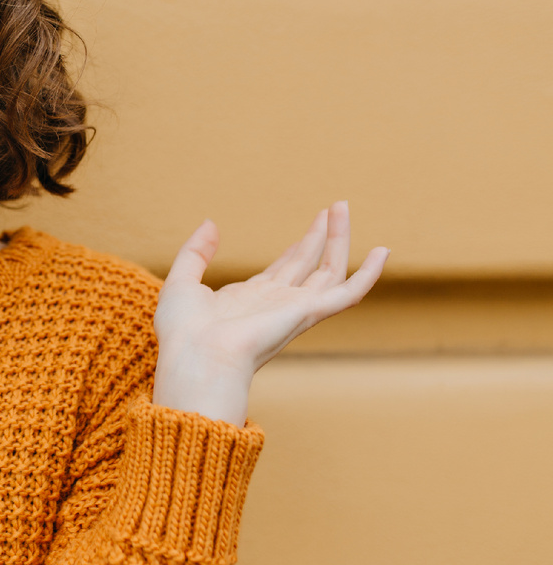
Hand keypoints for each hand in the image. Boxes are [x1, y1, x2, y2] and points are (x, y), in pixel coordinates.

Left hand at [151, 201, 388, 424]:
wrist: (195, 357)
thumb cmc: (183, 332)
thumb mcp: (182, 281)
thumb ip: (196, 252)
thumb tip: (212, 224)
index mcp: (250, 300)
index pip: (284, 270)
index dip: (299, 248)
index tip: (314, 224)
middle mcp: (277, 304)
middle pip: (309, 265)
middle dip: (322, 236)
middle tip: (336, 206)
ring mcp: (294, 309)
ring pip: (329, 270)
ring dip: (339, 239)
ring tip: (343, 207)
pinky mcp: (307, 313)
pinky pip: (348, 293)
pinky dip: (368, 275)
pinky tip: (383, 252)